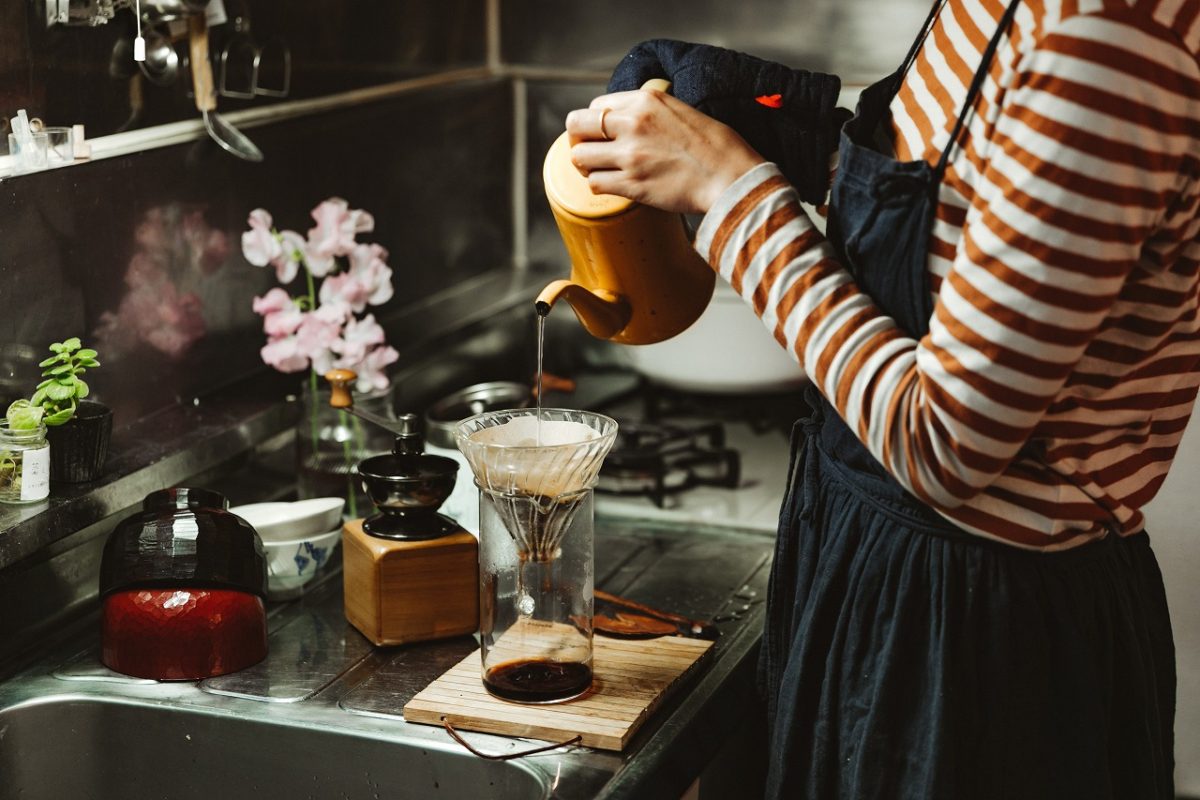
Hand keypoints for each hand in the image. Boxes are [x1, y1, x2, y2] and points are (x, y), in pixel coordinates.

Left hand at [565, 87, 765, 215]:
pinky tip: (611, 184)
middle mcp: (632, 124)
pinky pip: (594, 183)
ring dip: (586, 164)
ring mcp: (629, 155)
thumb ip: (650, 111)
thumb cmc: (715, 147)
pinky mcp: (631, 184)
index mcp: (645, 101)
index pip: (597, 105)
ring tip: (600, 169)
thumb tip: (628, 118)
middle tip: (590, 150)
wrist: (730, 177)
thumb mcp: (681, 110)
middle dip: (579, 139)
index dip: (595, 121)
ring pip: (580, 157)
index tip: (602, 133)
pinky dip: (598, 184)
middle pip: (577, 125)